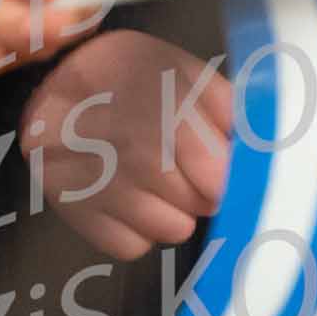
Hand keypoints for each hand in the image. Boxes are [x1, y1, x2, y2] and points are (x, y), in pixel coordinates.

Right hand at [20, 30, 233, 260]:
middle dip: (202, 188)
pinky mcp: (79, 213)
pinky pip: (133, 247)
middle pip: (200, 204)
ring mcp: (105, 187)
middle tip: (182, 162)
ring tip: (155, 178)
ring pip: (172, 231)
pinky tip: (127, 195)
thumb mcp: (181, 68)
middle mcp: (136, 153)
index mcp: (167, 110)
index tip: (220, 166)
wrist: (55, 79)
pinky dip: (136, 228)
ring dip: (173, 211)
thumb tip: (261, 145)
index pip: (219, 176)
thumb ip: (226, 105)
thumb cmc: (127, 74)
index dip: (227, 175)